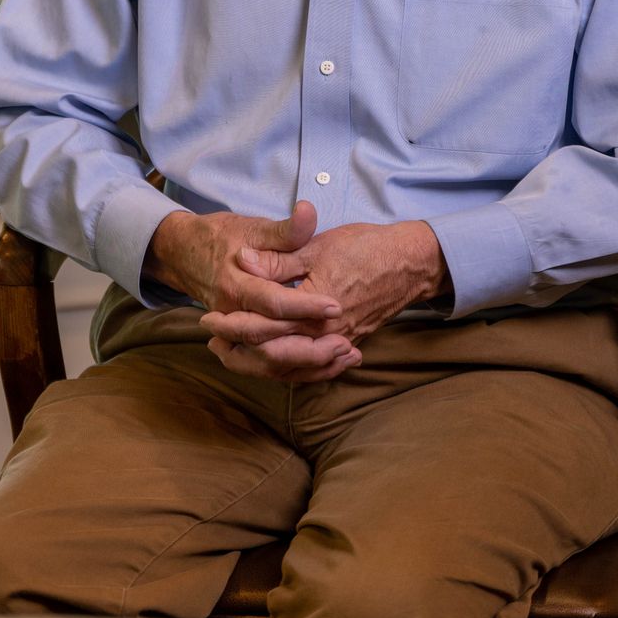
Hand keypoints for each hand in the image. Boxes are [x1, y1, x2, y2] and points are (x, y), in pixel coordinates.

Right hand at [144, 203, 360, 383]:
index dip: (305, 306)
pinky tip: (328, 363)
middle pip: (271, 343)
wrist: (183, 253)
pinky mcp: (238, 342)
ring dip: (309, 363)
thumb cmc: (220, 237)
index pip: (273, 303)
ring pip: (269, 362)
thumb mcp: (251, 228)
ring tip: (347, 355)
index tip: (335, 306)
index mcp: (234, 284)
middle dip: (311, 346)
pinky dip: (297, 368)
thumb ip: (284, 229)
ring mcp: (232, 332)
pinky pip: (267, 365)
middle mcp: (231, 314)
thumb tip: (309, 212)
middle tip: (347, 342)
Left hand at [202, 220, 448, 354]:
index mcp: (313, 310)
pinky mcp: (347, 343)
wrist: (410, 263)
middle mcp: (325, 334)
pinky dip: (289, 371)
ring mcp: (337, 342)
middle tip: (212, 341)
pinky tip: (272, 366)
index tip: (207, 321)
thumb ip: (278, 259)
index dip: (232, 325)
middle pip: (272, 356)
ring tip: (231, 355)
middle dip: (238, 350)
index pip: (263, 328)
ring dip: (258, 365)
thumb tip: (242, 260)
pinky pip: (313, 369)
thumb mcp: (317, 246)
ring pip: (291, 368)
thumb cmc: (365, 249)